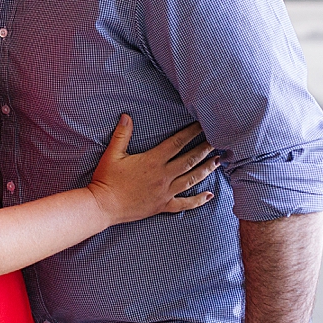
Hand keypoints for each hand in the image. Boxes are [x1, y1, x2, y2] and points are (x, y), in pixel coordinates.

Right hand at [87, 117, 217, 226]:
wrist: (104, 206)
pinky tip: (209, 195)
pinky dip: (198, 200)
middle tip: (218, 141)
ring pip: (191, 179)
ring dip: (206, 170)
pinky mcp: (162, 206)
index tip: (203, 125)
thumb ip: (122, 134)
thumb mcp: (112, 154)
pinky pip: (184, 204)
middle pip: (189, 160)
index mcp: (153, 161)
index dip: (191, 133)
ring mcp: (165, 192)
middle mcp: (163, 176)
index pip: (177, 143)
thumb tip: (127, 116)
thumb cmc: (106, 179)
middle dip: (205, 149)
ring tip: (218, 161)